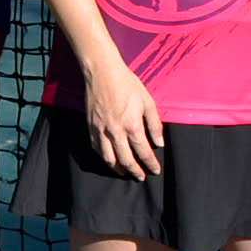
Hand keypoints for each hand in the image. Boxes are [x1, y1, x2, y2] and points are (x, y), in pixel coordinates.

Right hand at [83, 56, 164, 179]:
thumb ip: (154, 125)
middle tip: (141, 177)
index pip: (143, 151)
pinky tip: (109, 159)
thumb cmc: (127, 84)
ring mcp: (101, 130)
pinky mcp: (90, 126)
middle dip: (135, 171)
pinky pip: (96, 148)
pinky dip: (103, 157)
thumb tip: (159, 144)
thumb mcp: (148, 102)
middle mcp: (116, 131)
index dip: (151, 163)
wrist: (102, 73)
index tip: (155, 171)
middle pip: (126, 159)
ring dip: (118, 168)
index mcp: (132, 125)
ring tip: (124, 173)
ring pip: (108, 158)